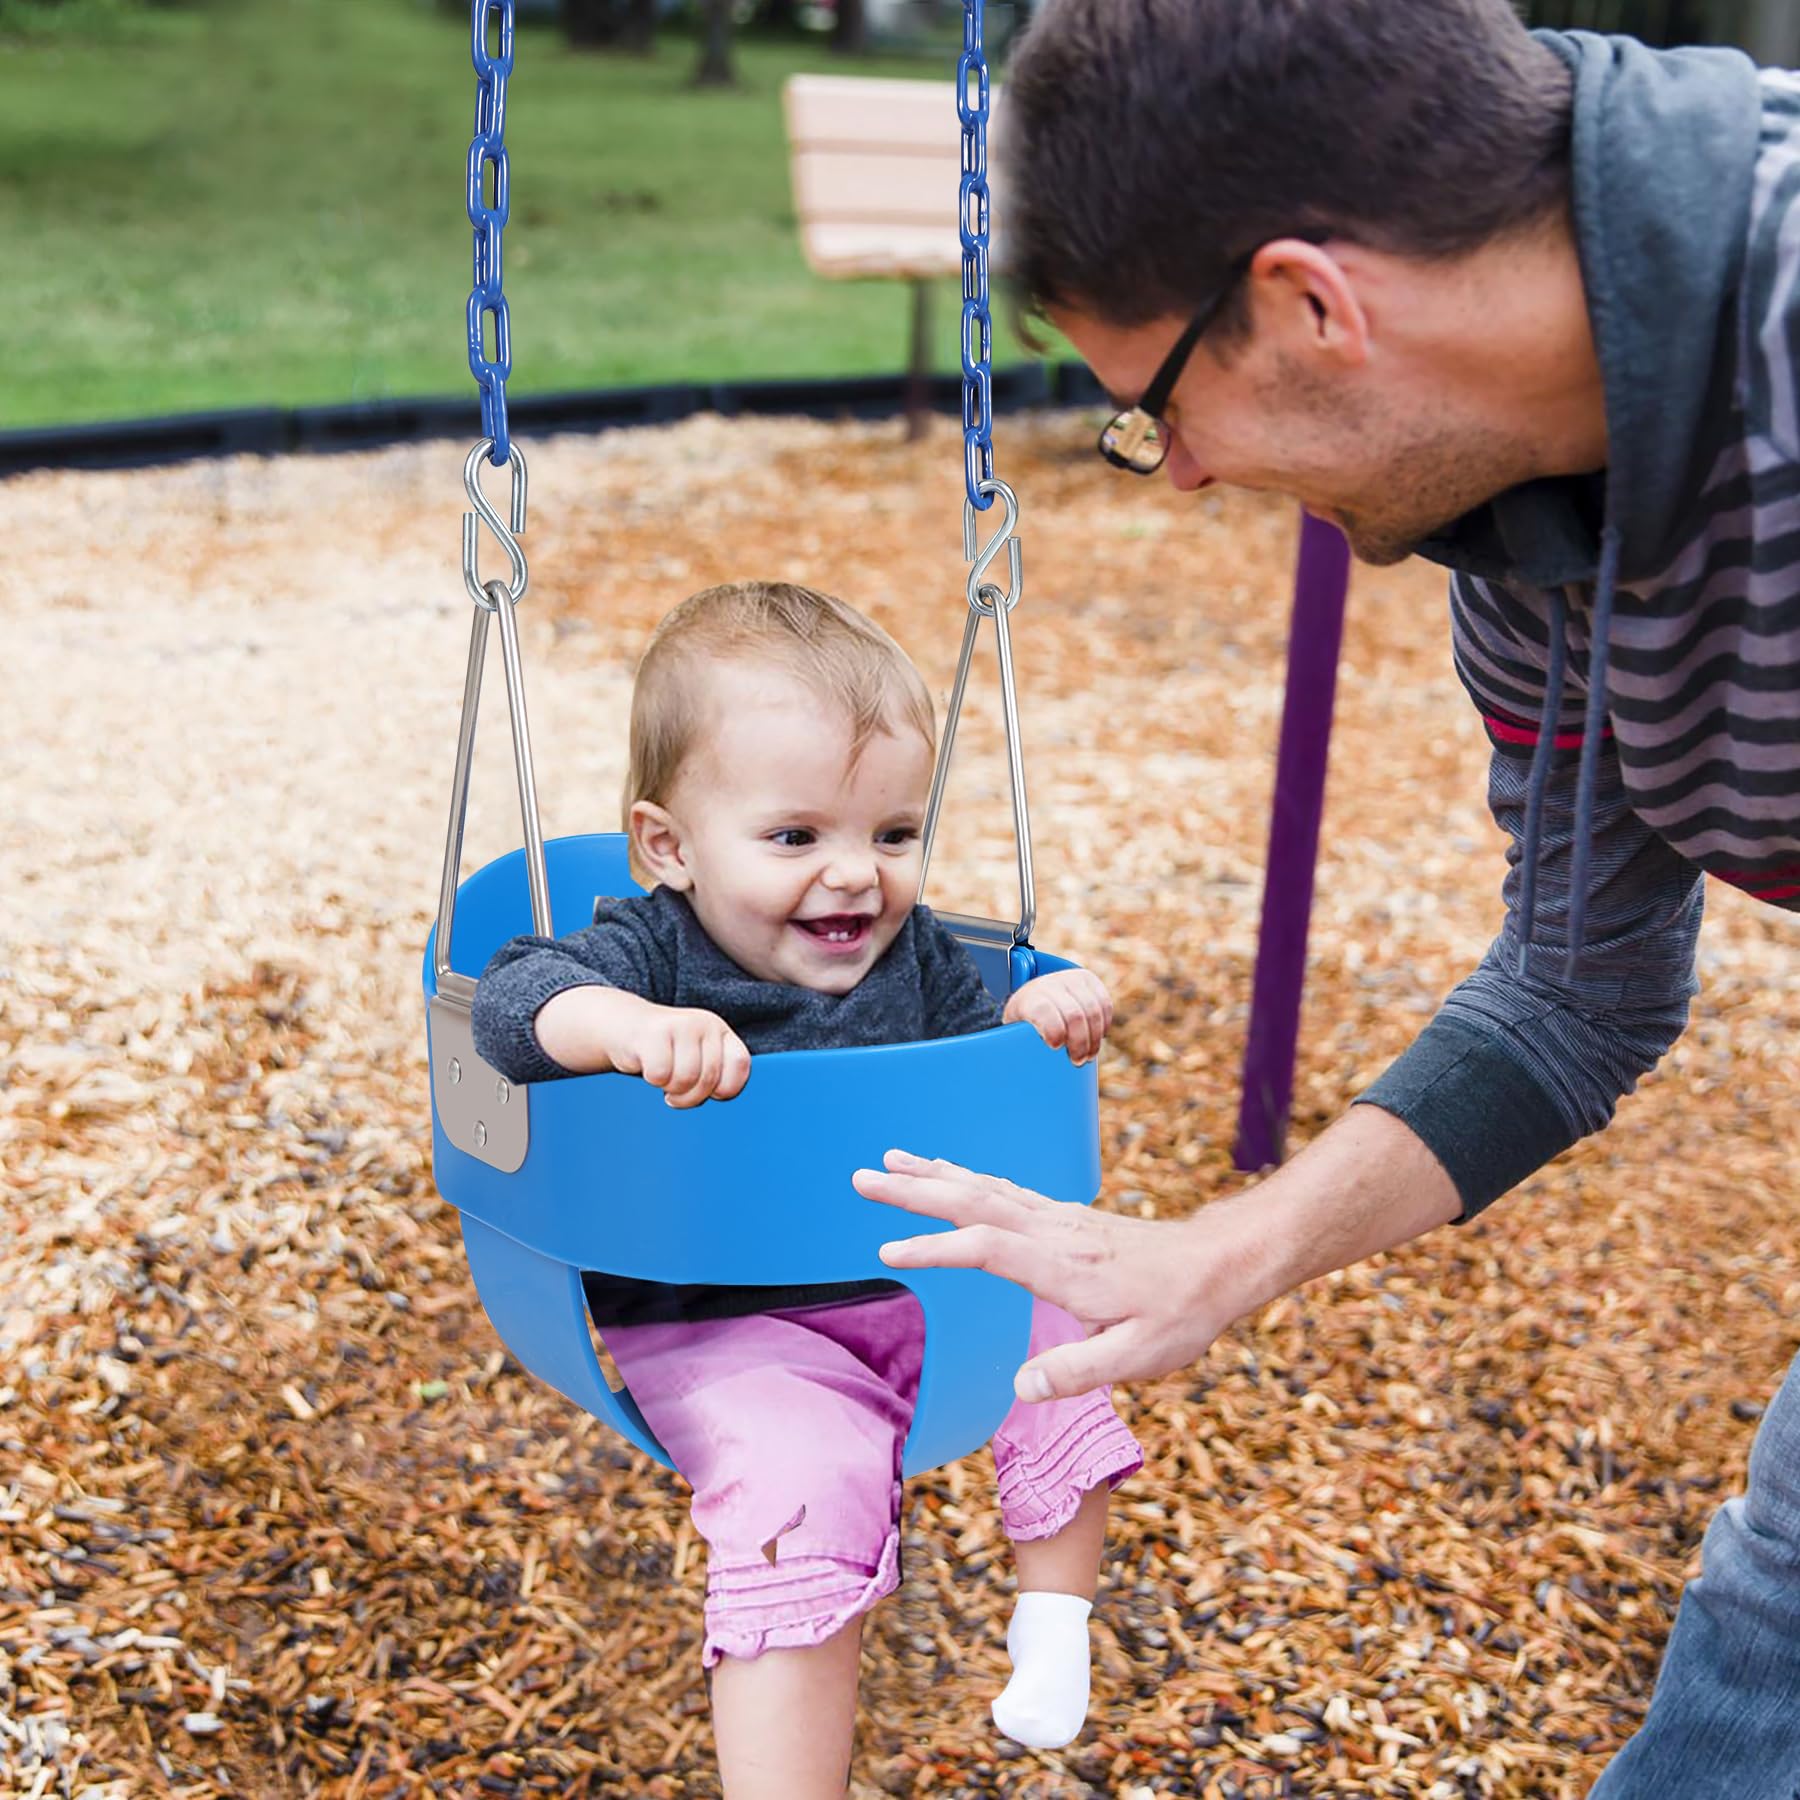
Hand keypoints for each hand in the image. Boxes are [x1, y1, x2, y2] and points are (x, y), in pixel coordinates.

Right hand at [615, 1003, 752, 1107]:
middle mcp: (706, 1024)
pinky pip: (660, 1074)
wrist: (623, 1024)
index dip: (726, 1087)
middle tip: (676, 1092)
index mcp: (721, 1032)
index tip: (710, 1092)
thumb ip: (714, 1074)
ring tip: (664, 1078)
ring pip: (685, 1079)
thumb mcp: (696, 1058)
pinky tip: (649, 1067)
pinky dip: (653, 1078)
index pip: (740, 1064)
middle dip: (690, 1096)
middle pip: (709, 1079)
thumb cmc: (664, 1049)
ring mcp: (682, 1025)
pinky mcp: (654, 1032)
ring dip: (670, 1088)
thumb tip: (721, 1096)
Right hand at [852, 1150, 1232, 1401]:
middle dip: (914, 1190)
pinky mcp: (1064, 1217)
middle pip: (973, 1201)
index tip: (887, 1252)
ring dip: (933, 1174)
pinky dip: (965, 1177)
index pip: (986, 1248)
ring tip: (888, 1163)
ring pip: (985, 1187)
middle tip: (861, 1177)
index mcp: (1064, 1267)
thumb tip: (1019, 1388)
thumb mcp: (1140, 1357)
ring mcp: (1058, 1219)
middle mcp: (1054, 1232)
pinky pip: (1002, 1189)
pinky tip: (947, 1173)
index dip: (936, 1249)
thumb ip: (1079, 1372)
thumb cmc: (1181, 1313)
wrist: (1219, 1264)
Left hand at [1002, 967, 1112, 1064]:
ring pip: (1093, 1010)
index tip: (1056, 1047)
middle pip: (1074, 1015)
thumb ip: (1018, 1052)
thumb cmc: (1024, 1025)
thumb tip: (1021, 1084)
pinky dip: (1103, 1024)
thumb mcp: (1014, 1036)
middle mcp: (1050, 984)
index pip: (1044, 1011)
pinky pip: (1105, 1003)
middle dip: (1080, 1042)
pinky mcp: (1089, 980)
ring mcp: (1071, 979)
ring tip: (1089, 1054)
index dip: (1053, 1029)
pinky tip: (1096, 1037)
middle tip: (1078, 1061)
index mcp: (1029, 999)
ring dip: (1094, 1037)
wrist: (1034, 995)